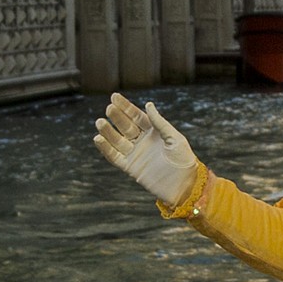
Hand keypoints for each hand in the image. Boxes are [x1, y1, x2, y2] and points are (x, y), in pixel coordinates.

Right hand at [93, 92, 200, 206]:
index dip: (125, 107)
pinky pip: (114, 156)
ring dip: (108, 131)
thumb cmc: (183, 159)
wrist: (184, 185)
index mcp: (153, 132)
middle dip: (117, 117)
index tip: (114, 96)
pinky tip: (98, 139)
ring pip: (117, 140)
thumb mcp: (174, 138)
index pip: (136, 116)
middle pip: (125, 126)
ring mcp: (135, 154)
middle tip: (109, 108)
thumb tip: (147, 104)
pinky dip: (105, 148)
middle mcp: (142, 141)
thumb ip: (159, 123)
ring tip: (100, 122)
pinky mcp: (130, 167)